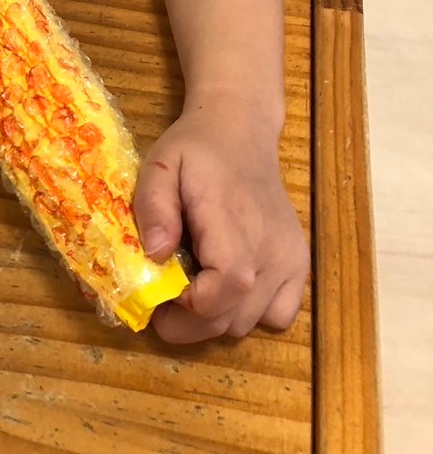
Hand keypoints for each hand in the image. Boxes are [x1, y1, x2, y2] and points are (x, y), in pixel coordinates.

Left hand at [132, 101, 308, 343]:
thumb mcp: (160, 165)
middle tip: (164, 298)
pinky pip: (278, 315)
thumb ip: (154, 206)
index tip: (162, 294)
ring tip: (195, 279)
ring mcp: (290, 259)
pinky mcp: (300, 265)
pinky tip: (228, 283)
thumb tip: (156, 255)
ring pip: (250, 322)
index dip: (192, 306)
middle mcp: (270, 246)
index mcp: (233, 219)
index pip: (228, 284)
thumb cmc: (195, 149)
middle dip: (190, 322)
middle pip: (234, 317)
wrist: (241, 130)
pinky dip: (250, 312)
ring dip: (216, 316)